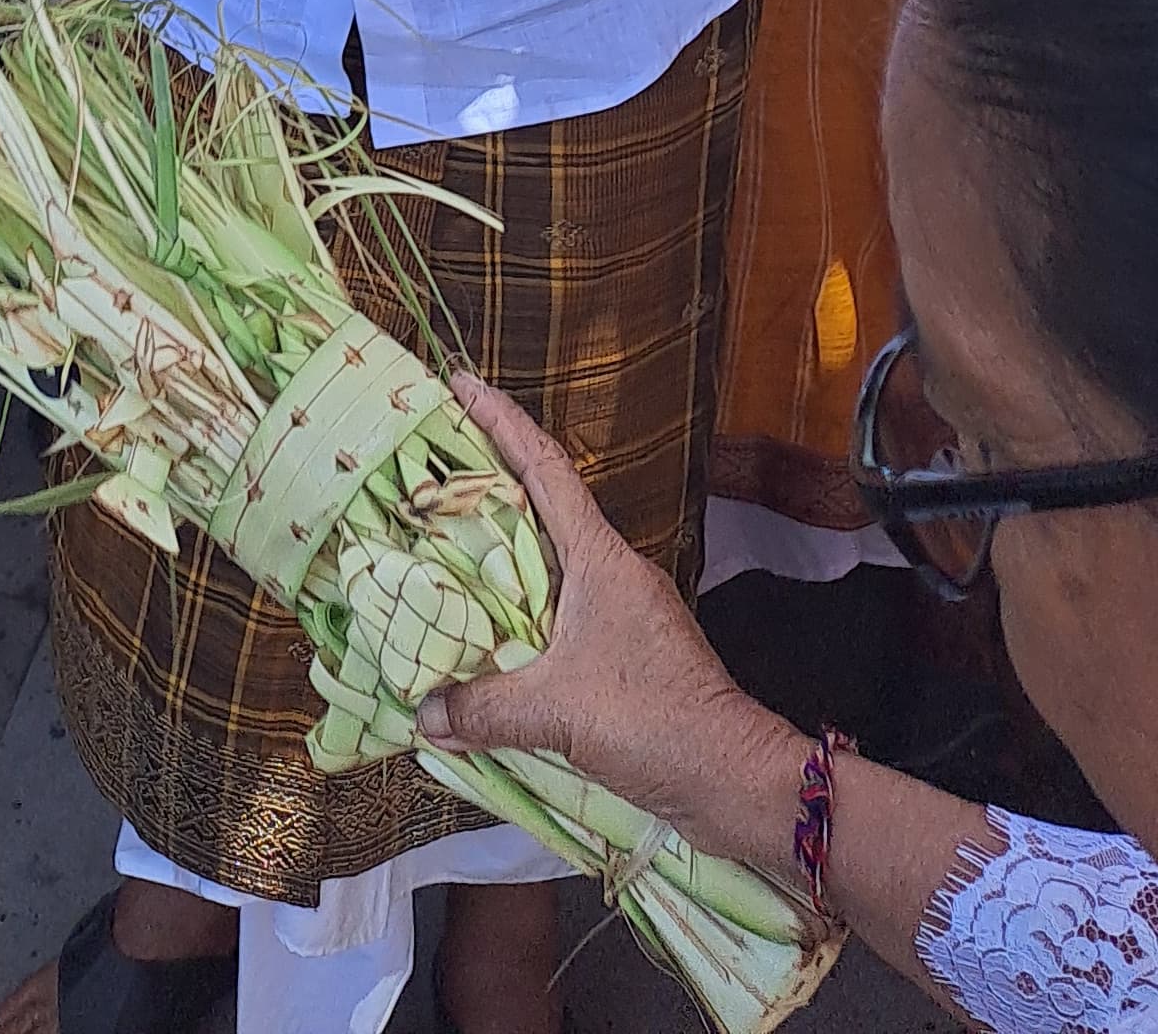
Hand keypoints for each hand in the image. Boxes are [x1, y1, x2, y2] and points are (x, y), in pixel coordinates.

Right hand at [420, 379, 801, 873]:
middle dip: (493, 478)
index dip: (501, 420)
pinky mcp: (629, 651)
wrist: (733, 775)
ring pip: (554, 560)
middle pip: (545, 504)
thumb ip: (485, 709)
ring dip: (507, 548)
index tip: (461, 383)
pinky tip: (494, 633)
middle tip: (435, 462)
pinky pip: (563, 609)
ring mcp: (625, 610)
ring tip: (449, 546)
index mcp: (600, 558)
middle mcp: (613, 571)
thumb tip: (424, 713)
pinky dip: (525, 607)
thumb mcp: (559, 713)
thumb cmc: (655, 720)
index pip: (544, 467)